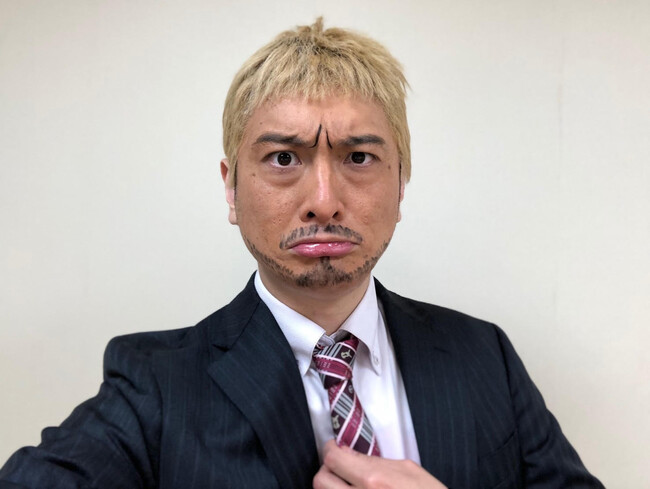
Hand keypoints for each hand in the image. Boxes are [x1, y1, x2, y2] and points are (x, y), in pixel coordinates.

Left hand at [313, 439, 447, 488]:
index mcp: (374, 481)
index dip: (331, 449)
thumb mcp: (409, 471)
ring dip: (332, 487)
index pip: (333, 459)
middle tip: (340, 467)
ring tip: (347, 483)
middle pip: (321, 481)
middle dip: (327, 470)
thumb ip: (376, 461)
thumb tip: (349, 453)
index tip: (335, 447)